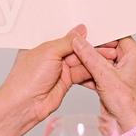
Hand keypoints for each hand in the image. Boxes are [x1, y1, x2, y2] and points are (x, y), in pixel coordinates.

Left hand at [0, 25, 117, 135]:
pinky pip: (82, 73)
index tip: (97, 29)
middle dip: (93, 46)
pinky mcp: (66, 81)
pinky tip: (103, 66)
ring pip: (81, 60)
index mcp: (42, 43)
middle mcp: (51, 55)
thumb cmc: (26, 78)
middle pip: (76, 48)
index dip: (81, 32)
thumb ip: (67, 41)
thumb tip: (80, 31)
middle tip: (110, 42)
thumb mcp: (49, 52)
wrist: (25, 106)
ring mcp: (59, 68)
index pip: (65, 34)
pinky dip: (93, 70)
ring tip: (111, 54)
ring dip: (95, 58)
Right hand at [69, 34, 135, 131]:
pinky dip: (85, 73)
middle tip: (75, 48)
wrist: (126, 125)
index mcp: (134, 54)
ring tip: (72, 61)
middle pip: (103, 48)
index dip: (100, 35)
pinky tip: (74, 73)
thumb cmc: (128, 104)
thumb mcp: (105, 76)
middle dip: (88, 50)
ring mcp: (116, 72)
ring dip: (85, 63)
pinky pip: (94, 72)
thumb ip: (90, 57)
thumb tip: (79, 42)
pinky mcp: (108, 82)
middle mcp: (127, 61)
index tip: (85, 35)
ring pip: (97, 60)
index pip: (115, 35)